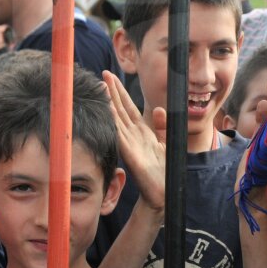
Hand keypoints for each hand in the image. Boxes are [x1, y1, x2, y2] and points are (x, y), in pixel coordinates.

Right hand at [103, 70, 166, 213]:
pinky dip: (114, 124)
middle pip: (120, 110)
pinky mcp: (132, 155)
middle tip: (102, 74)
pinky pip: (121, 137)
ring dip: (110, 104)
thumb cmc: (162, 170)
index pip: (128, 108)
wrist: (162, 193)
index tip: (111, 77)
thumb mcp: (164, 142)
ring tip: (102, 87)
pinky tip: (108, 113)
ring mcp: (130, 145)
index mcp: (141, 132)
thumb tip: (158, 109)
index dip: (120, 92)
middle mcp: (133, 136)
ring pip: (117, 120)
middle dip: (112, 92)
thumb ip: (162, 125)